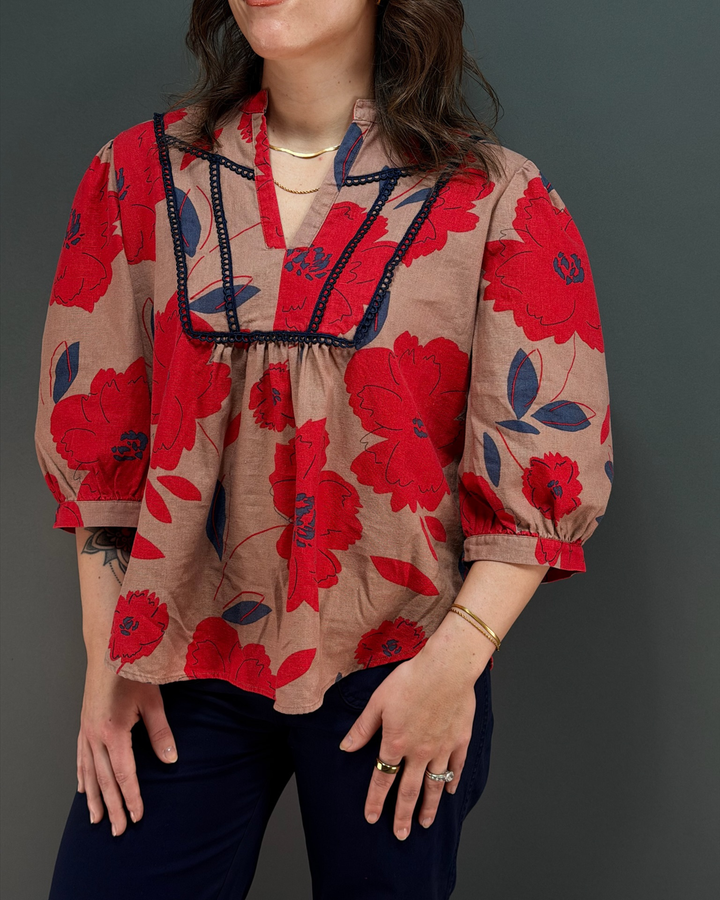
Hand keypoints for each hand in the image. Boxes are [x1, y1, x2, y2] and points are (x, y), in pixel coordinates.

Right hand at [77, 660, 177, 835]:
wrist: (108, 647)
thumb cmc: (132, 670)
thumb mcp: (152, 700)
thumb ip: (160, 733)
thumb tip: (171, 761)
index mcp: (113, 732)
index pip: (123, 774)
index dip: (131, 797)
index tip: (137, 817)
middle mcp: (95, 735)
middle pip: (103, 780)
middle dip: (112, 807)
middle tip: (117, 831)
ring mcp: (86, 730)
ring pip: (88, 772)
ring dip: (93, 798)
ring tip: (96, 819)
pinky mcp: (84, 724)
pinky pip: (80, 757)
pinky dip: (82, 776)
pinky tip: (82, 788)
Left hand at [339, 649, 478, 840]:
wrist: (446, 668)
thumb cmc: (410, 679)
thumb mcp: (378, 701)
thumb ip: (362, 728)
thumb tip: (345, 748)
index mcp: (396, 742)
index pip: (382, 779)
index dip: (376, 801)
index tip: (372, 818)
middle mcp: (419, 752)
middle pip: (410, 791)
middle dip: (403, 815)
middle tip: (401, 835)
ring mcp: (442, 748)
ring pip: (434, 785)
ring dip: (428, 807)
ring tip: (424, 824)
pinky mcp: (460, 740)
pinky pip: (455, 767)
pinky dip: (451, 781)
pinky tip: (449, 792)